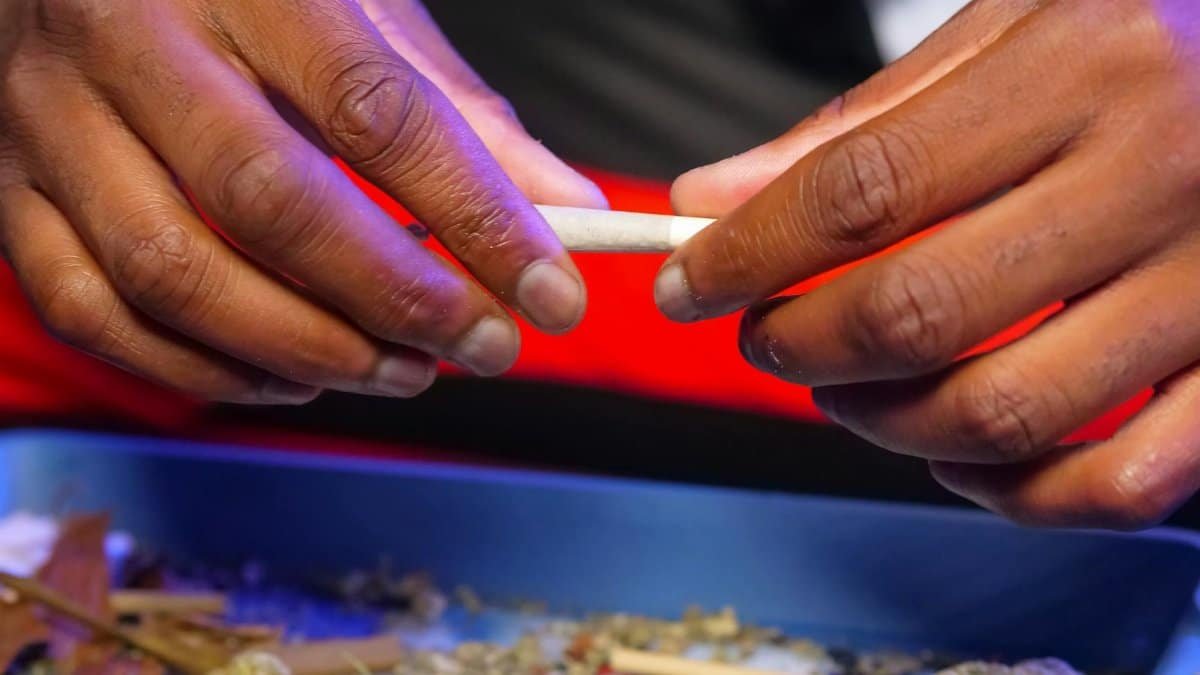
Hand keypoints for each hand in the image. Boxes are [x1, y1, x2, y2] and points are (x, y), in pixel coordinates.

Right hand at [0, 0, 603, 403]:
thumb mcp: (361, 16)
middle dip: (393, 299)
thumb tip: (565, 210)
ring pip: (172, 273)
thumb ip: (460, 114)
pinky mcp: (9, 194)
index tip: (549, 293)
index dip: (475, 217)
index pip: (376, 110)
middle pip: (268, 200)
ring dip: (306, 351)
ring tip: (400, 371)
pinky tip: (289, 377)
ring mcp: (51, 123)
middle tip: (480, 347)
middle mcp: (131, 43)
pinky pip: (94, 312)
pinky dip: (204, 369)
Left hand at [659, 0, 1199, 528]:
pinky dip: (1009, 492)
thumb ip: (866, 118)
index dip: (748, 253)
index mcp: (1090, 68)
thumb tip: (718, 197)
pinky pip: (1116, 482)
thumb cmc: (1163, 29)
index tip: (689, 283)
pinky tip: (953, 451)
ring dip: (881, 421)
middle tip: (764, 333)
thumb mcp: (1020, 22)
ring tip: (844, 387)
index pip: (863, 191)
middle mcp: (1159, 175)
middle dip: (798, 341)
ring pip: (1001, 411)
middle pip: (916, 311)